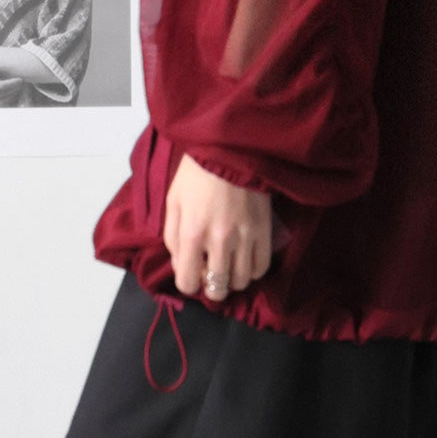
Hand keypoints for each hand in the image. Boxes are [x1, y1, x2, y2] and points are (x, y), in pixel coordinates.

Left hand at [164, 152, 275, 299]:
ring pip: (240, 282)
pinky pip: (261, 267)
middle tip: (211, 272)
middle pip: (217, 289)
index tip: (191, 271)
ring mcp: (245, 237)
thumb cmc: (197, 172)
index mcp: (192, 232)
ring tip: (228, 264)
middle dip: (211, 287)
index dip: (188, 282)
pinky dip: (252, 270)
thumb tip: (181, 264)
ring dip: (232, 279)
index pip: (188, 282)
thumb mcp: (173, 201)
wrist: (231, 147)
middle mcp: (219, 240)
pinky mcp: (264, 230)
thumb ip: (171, 237)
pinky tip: (245, 258)